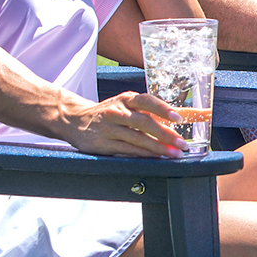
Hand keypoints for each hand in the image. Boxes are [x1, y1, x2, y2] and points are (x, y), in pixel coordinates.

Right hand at [61, 90, 189, 157]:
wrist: (74, 120)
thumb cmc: (106, 113)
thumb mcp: (124, 105)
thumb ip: (146, 112)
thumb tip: (175, 120)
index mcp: (126, 99)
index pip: (147, 101)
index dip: (163, 109)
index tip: (178, 118)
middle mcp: (117, 111)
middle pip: (144, 122)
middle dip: (166, 135)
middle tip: (182, 145)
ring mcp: (109, 128)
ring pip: (137, 139)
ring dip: (158, 148)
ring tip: (174, 154)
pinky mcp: (102, 144)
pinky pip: (127, 150)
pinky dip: (143, 154)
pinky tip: (155, 157)